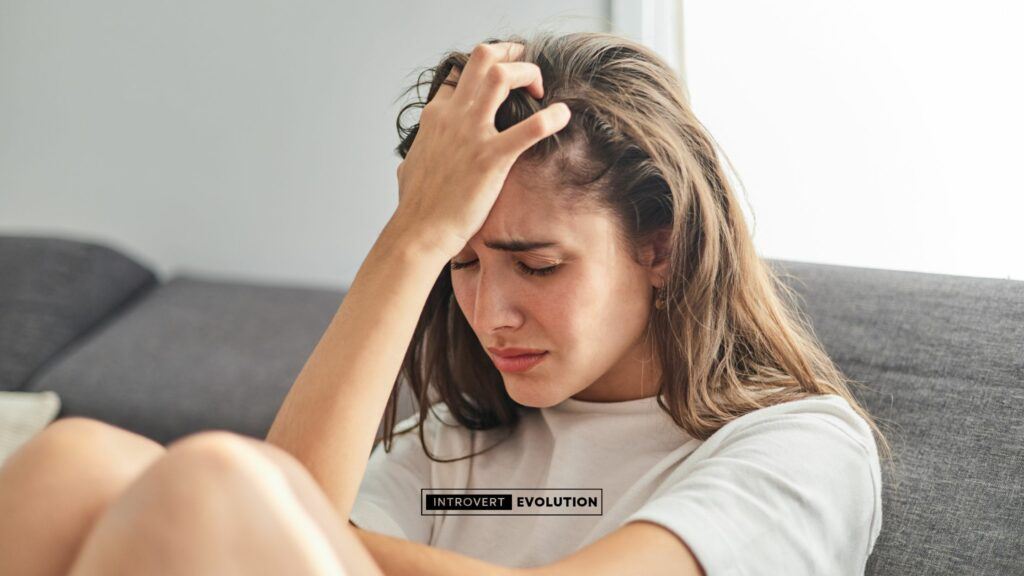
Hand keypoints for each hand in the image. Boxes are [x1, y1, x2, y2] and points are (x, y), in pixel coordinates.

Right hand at [392, 42, 571, 258]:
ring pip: (502, 75)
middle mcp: (453, 116)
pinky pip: (530, 128)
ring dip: (528, 73)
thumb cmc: (415, 207)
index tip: (500, 82)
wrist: (419, 232)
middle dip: (511, 53)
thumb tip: (408, 163)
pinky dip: (552, 117)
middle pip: (482, 57)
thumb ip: (414, 156)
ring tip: (541, 90)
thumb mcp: (408, 169)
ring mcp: (471, 134)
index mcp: (435, 117)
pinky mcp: (491, 158)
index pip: (459, 74)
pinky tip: (564, 116)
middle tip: (528, 70)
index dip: (481, 71)